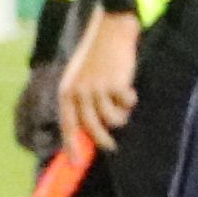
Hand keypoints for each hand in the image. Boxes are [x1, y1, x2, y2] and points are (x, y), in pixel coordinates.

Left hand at [56, 4, 142, 150]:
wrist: (111, 33)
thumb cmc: (97, 58)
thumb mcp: (81, 79)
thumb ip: (81, 101)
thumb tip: (88, 130)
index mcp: (67, 92)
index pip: (67, 125)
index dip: (71, 146)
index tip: (75, 163)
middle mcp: (79, 93)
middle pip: (91, 128)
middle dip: (103, 141)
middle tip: (112, 147)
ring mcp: (97, 89)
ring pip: (113, 119)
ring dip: (121, 116)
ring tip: (123, 106)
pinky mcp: (115, 84)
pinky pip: (127, 105)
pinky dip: (130, 100)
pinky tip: (129, 90)